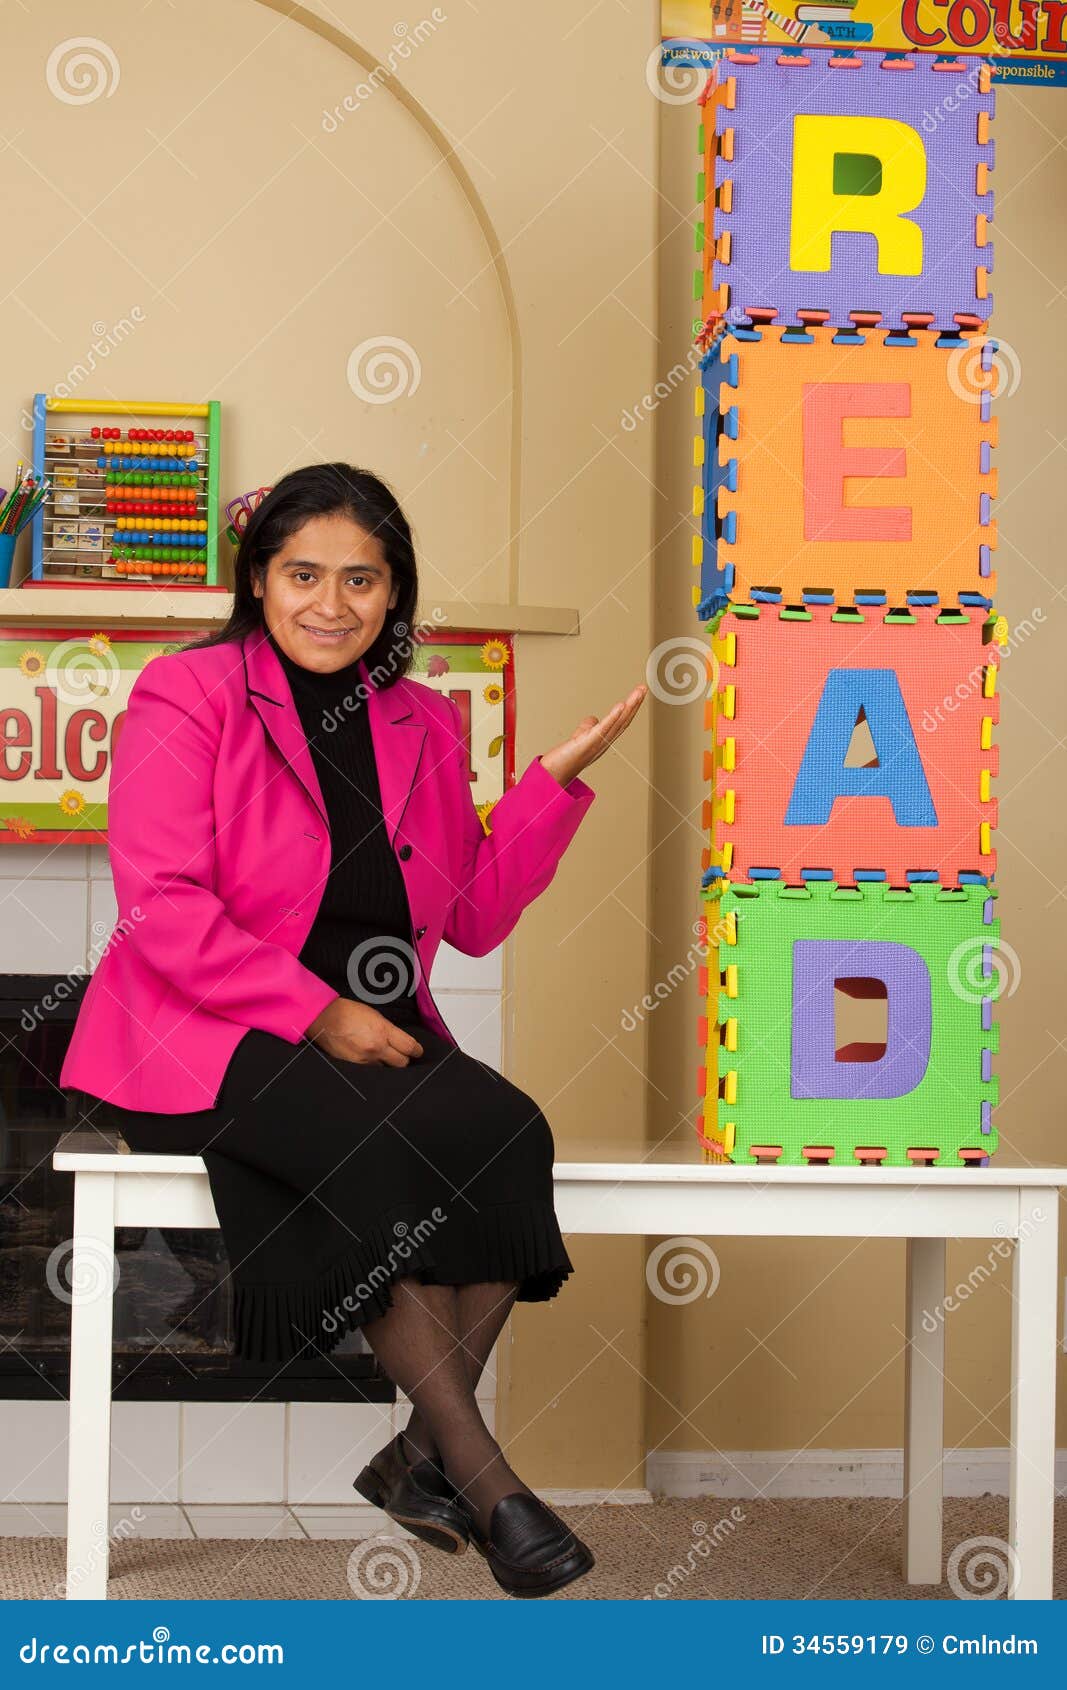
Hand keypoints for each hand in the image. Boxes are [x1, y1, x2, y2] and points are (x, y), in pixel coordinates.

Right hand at [305, 996, 423, 1065]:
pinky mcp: (354, 1067)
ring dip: (386, 1065)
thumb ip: (389, 1030)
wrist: (324, 1018)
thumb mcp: (375, 1016)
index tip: (418, 1052)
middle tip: (402, 1056)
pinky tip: (370, 1060)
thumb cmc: (347, 1012)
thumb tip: (399, 1041)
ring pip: (386, 1070)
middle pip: (402, 1063)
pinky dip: (372, 1067)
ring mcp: (365, 1059)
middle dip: (404, 1059)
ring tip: (382, 1058)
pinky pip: (370, 1072)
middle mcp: (376, 1047)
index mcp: (383, 1031)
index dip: (417, 1051)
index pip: (410, 1047)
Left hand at [538, 684, 647, 787]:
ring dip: (630, 707)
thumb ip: (588, 727)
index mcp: (603, 740)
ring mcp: (597, 743)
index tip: (638, 693)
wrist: (554, 773)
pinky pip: (603, 729)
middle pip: (623, 721)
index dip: (631, 707)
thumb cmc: (565, 759)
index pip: (621, 721)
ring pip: (618, 723)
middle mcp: (603, 742)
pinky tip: (621, 706)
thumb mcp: (580, 737)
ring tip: (638, 693)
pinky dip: (613, 717)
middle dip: (635, 704)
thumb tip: (592, 719)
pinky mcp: (588, 743)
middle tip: (643, 689)